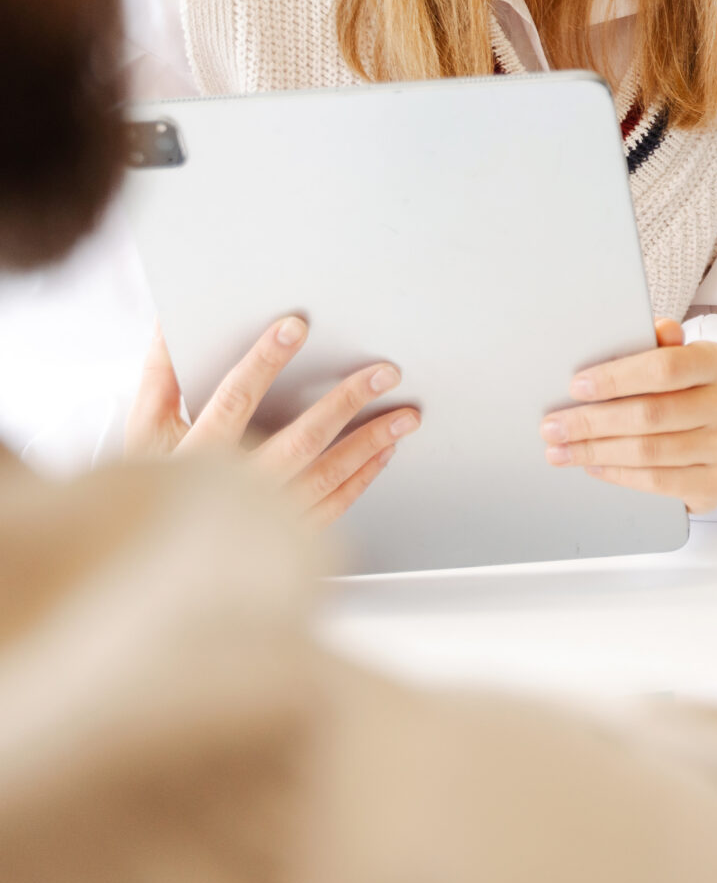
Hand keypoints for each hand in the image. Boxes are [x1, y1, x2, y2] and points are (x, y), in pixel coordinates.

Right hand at [126, 316, 415, 523]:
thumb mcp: (144, 433)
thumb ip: (161, 376)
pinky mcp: (282, 540)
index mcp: (192, 459)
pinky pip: (331, 508)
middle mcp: (231, 493)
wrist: (155, 560)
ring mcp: (260, 521)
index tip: (295, 328)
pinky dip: (362, 479)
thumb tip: (170, 322)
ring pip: (326, 476)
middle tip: (384, 373)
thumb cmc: (151, 487)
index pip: (234, 400)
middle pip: (299, 440)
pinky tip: (384, 453)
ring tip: (406, 416)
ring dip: (371, 442)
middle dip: (346, 402)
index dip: (264, 361)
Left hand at [541, 318, 716, 513]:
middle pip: (652, 413)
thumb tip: (655, 328)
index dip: (616, 378)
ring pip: (651, 451)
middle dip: (593, 422)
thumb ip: (656, 346)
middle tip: (553, 427)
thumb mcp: (673, 361)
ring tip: (562, 451)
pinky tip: (594, 466)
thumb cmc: (684, 392)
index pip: (665, 366)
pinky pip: (660, 481)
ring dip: (597, 451)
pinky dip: (620, 475)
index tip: (576, 387)